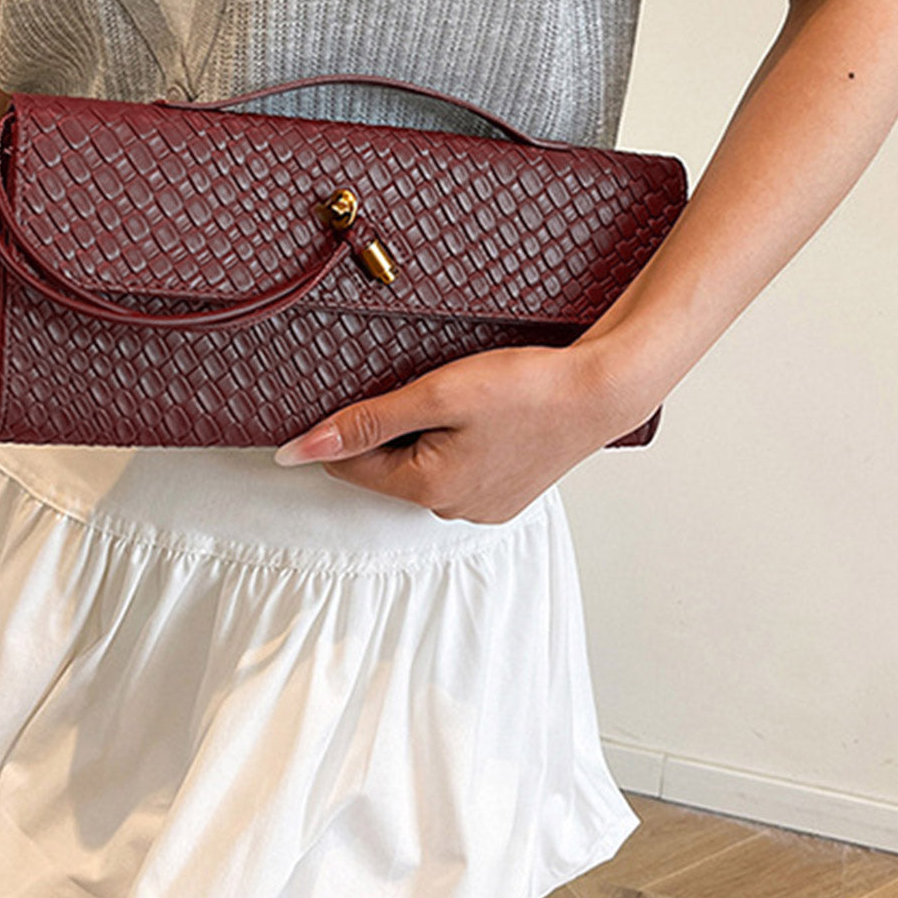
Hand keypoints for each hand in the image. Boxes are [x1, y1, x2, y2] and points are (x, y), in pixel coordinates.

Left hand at [271, 341, 645, 524]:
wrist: (599, 391)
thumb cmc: (524, 387)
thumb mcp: (435, 394)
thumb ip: (365, 422)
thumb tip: (298, 450)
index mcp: (427, 489)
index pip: (350, 466)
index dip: (351, 425)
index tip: (373, 391)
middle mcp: (450, 510)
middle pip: (386, 469)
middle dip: (394, 430)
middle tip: (432, 389)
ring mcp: (481, 508)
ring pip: (422, 469)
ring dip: (427, 436)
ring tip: (465, 401)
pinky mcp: (504, 498)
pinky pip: (457, 473)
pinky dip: (457, 445)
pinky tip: (485, 419)